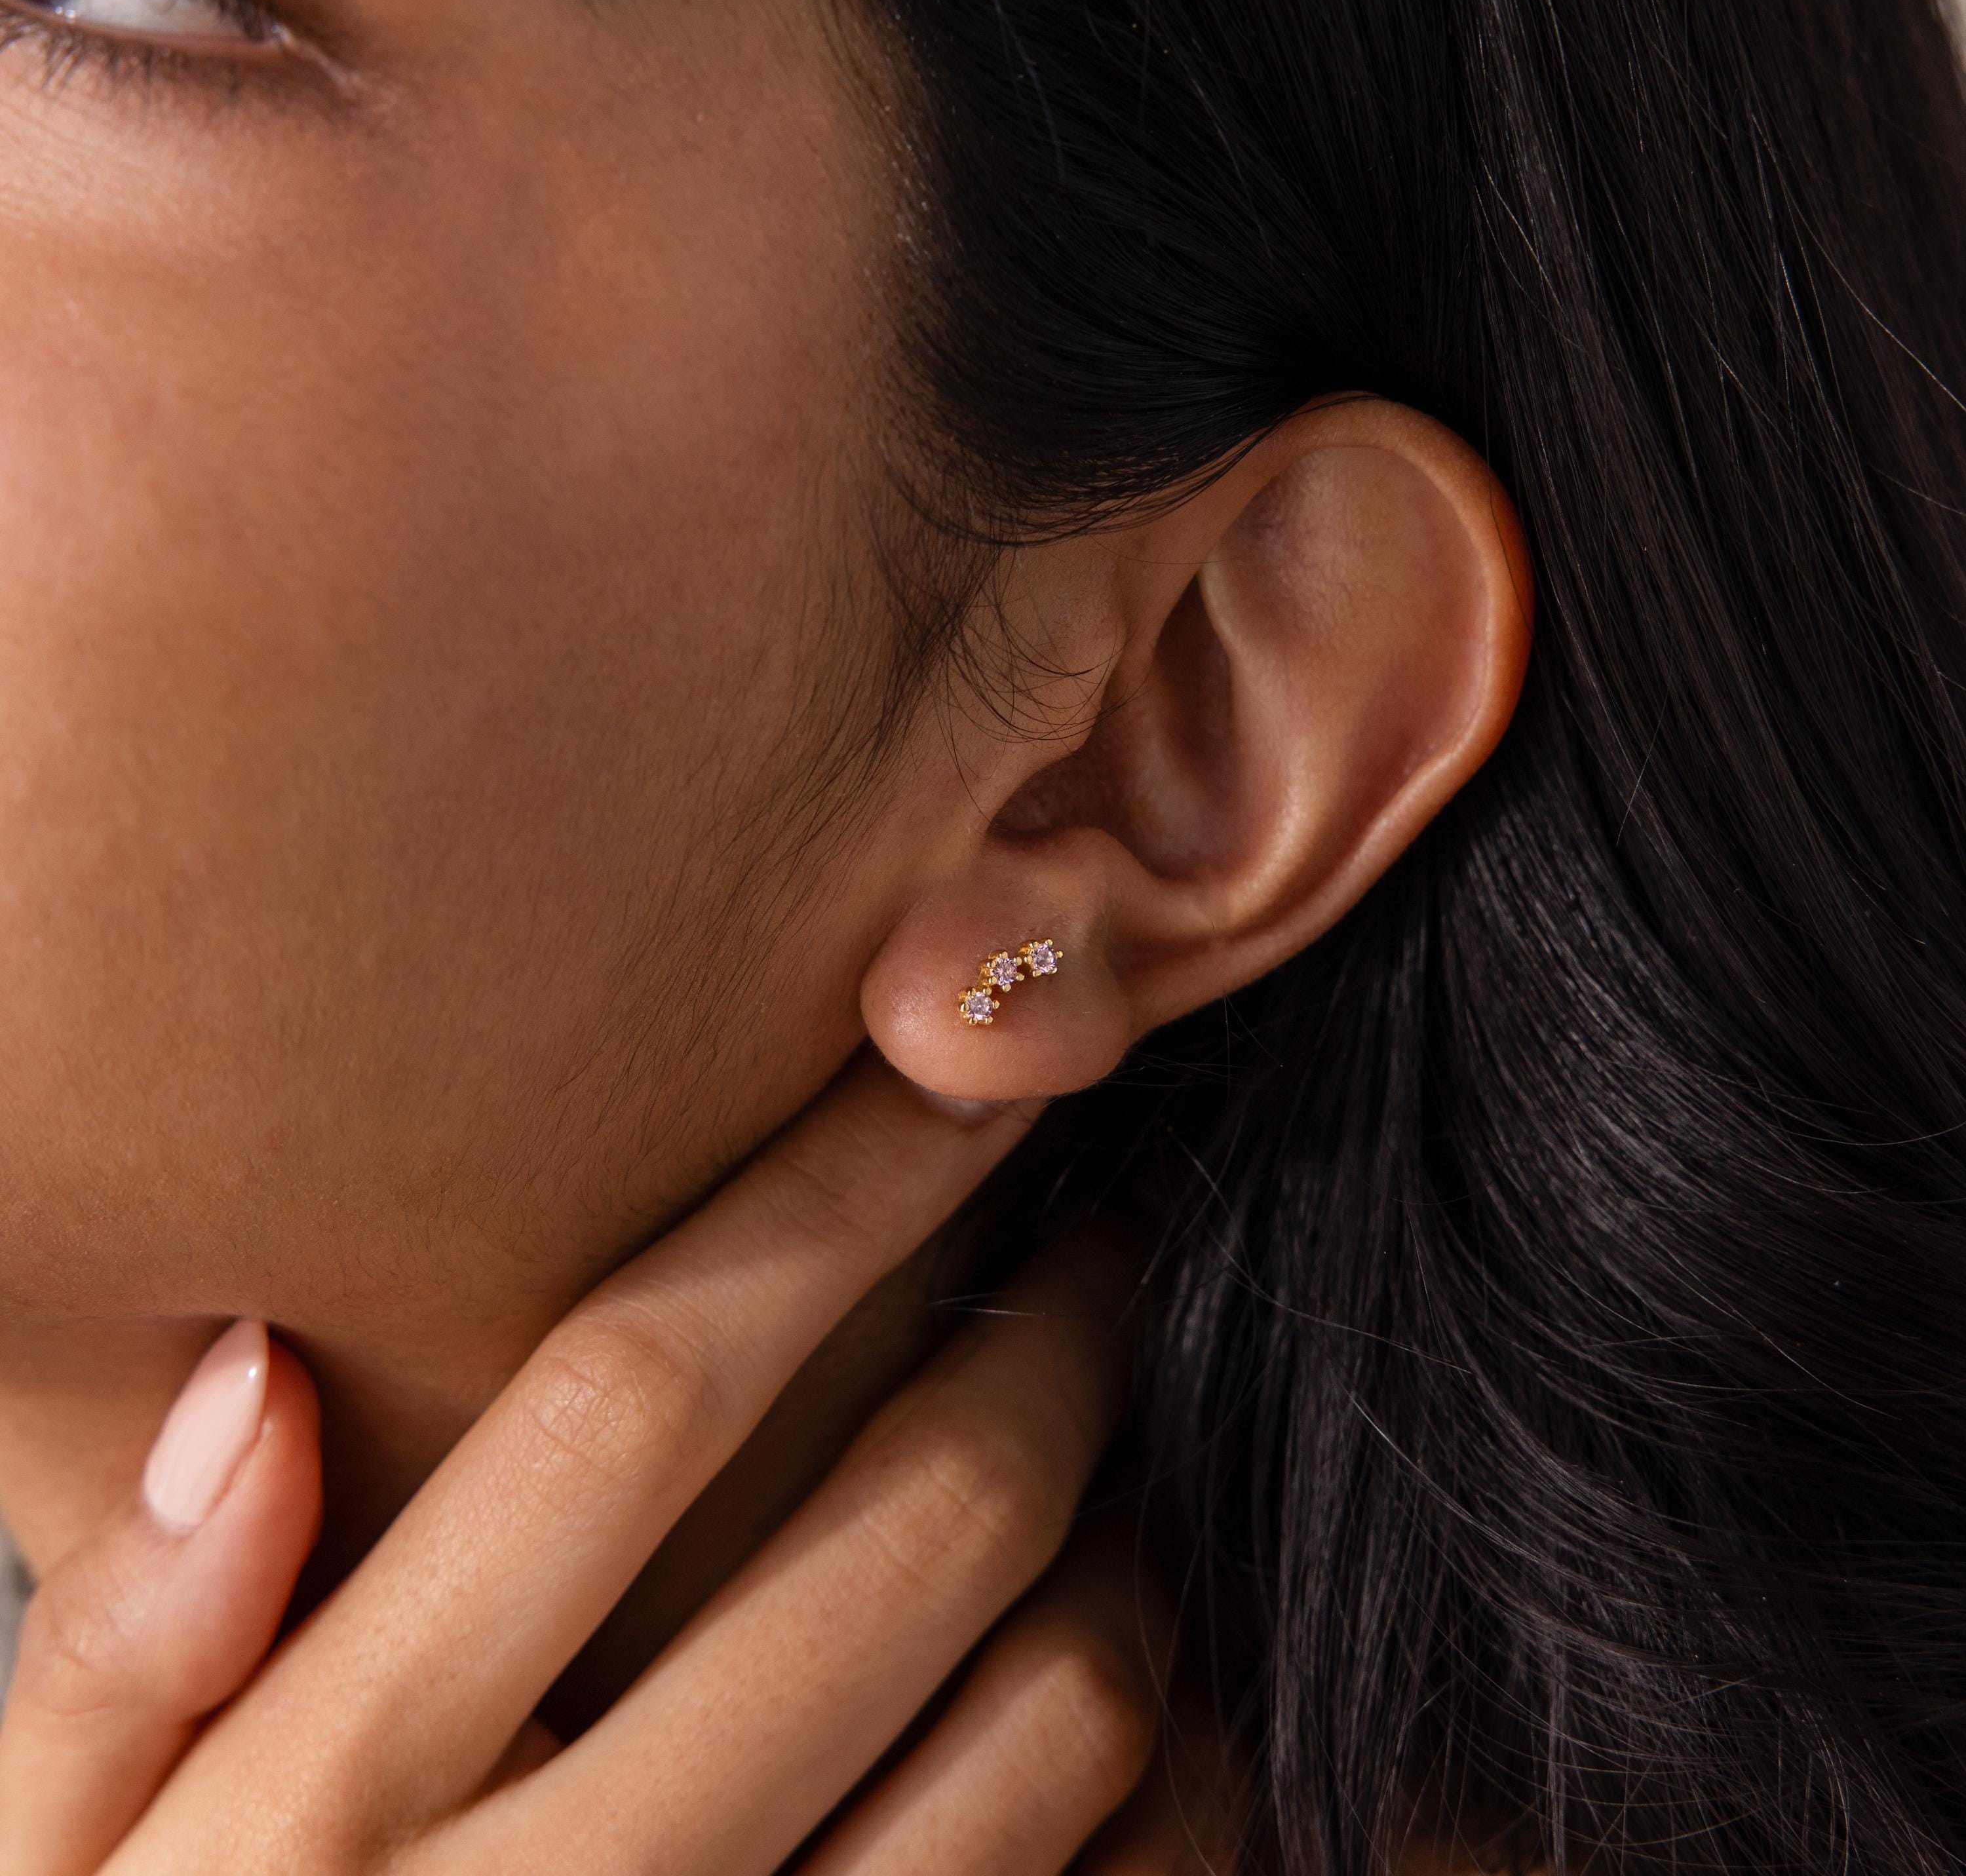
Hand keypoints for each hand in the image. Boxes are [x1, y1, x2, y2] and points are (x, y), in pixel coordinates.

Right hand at [0, 1054, 1221, 1873]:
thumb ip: (124, 1657)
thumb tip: (251, 1378)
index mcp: (344, 1811)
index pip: (638, 1390)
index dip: (832, 1190)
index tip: (960, 1072)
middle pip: (916, 1524)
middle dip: (1054, 1333)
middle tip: (1089, 1246)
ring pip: (1070, 1707)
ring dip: (1137, 1541)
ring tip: (1121, 1462)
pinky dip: (1192, 1767)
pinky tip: (1151, 1687)